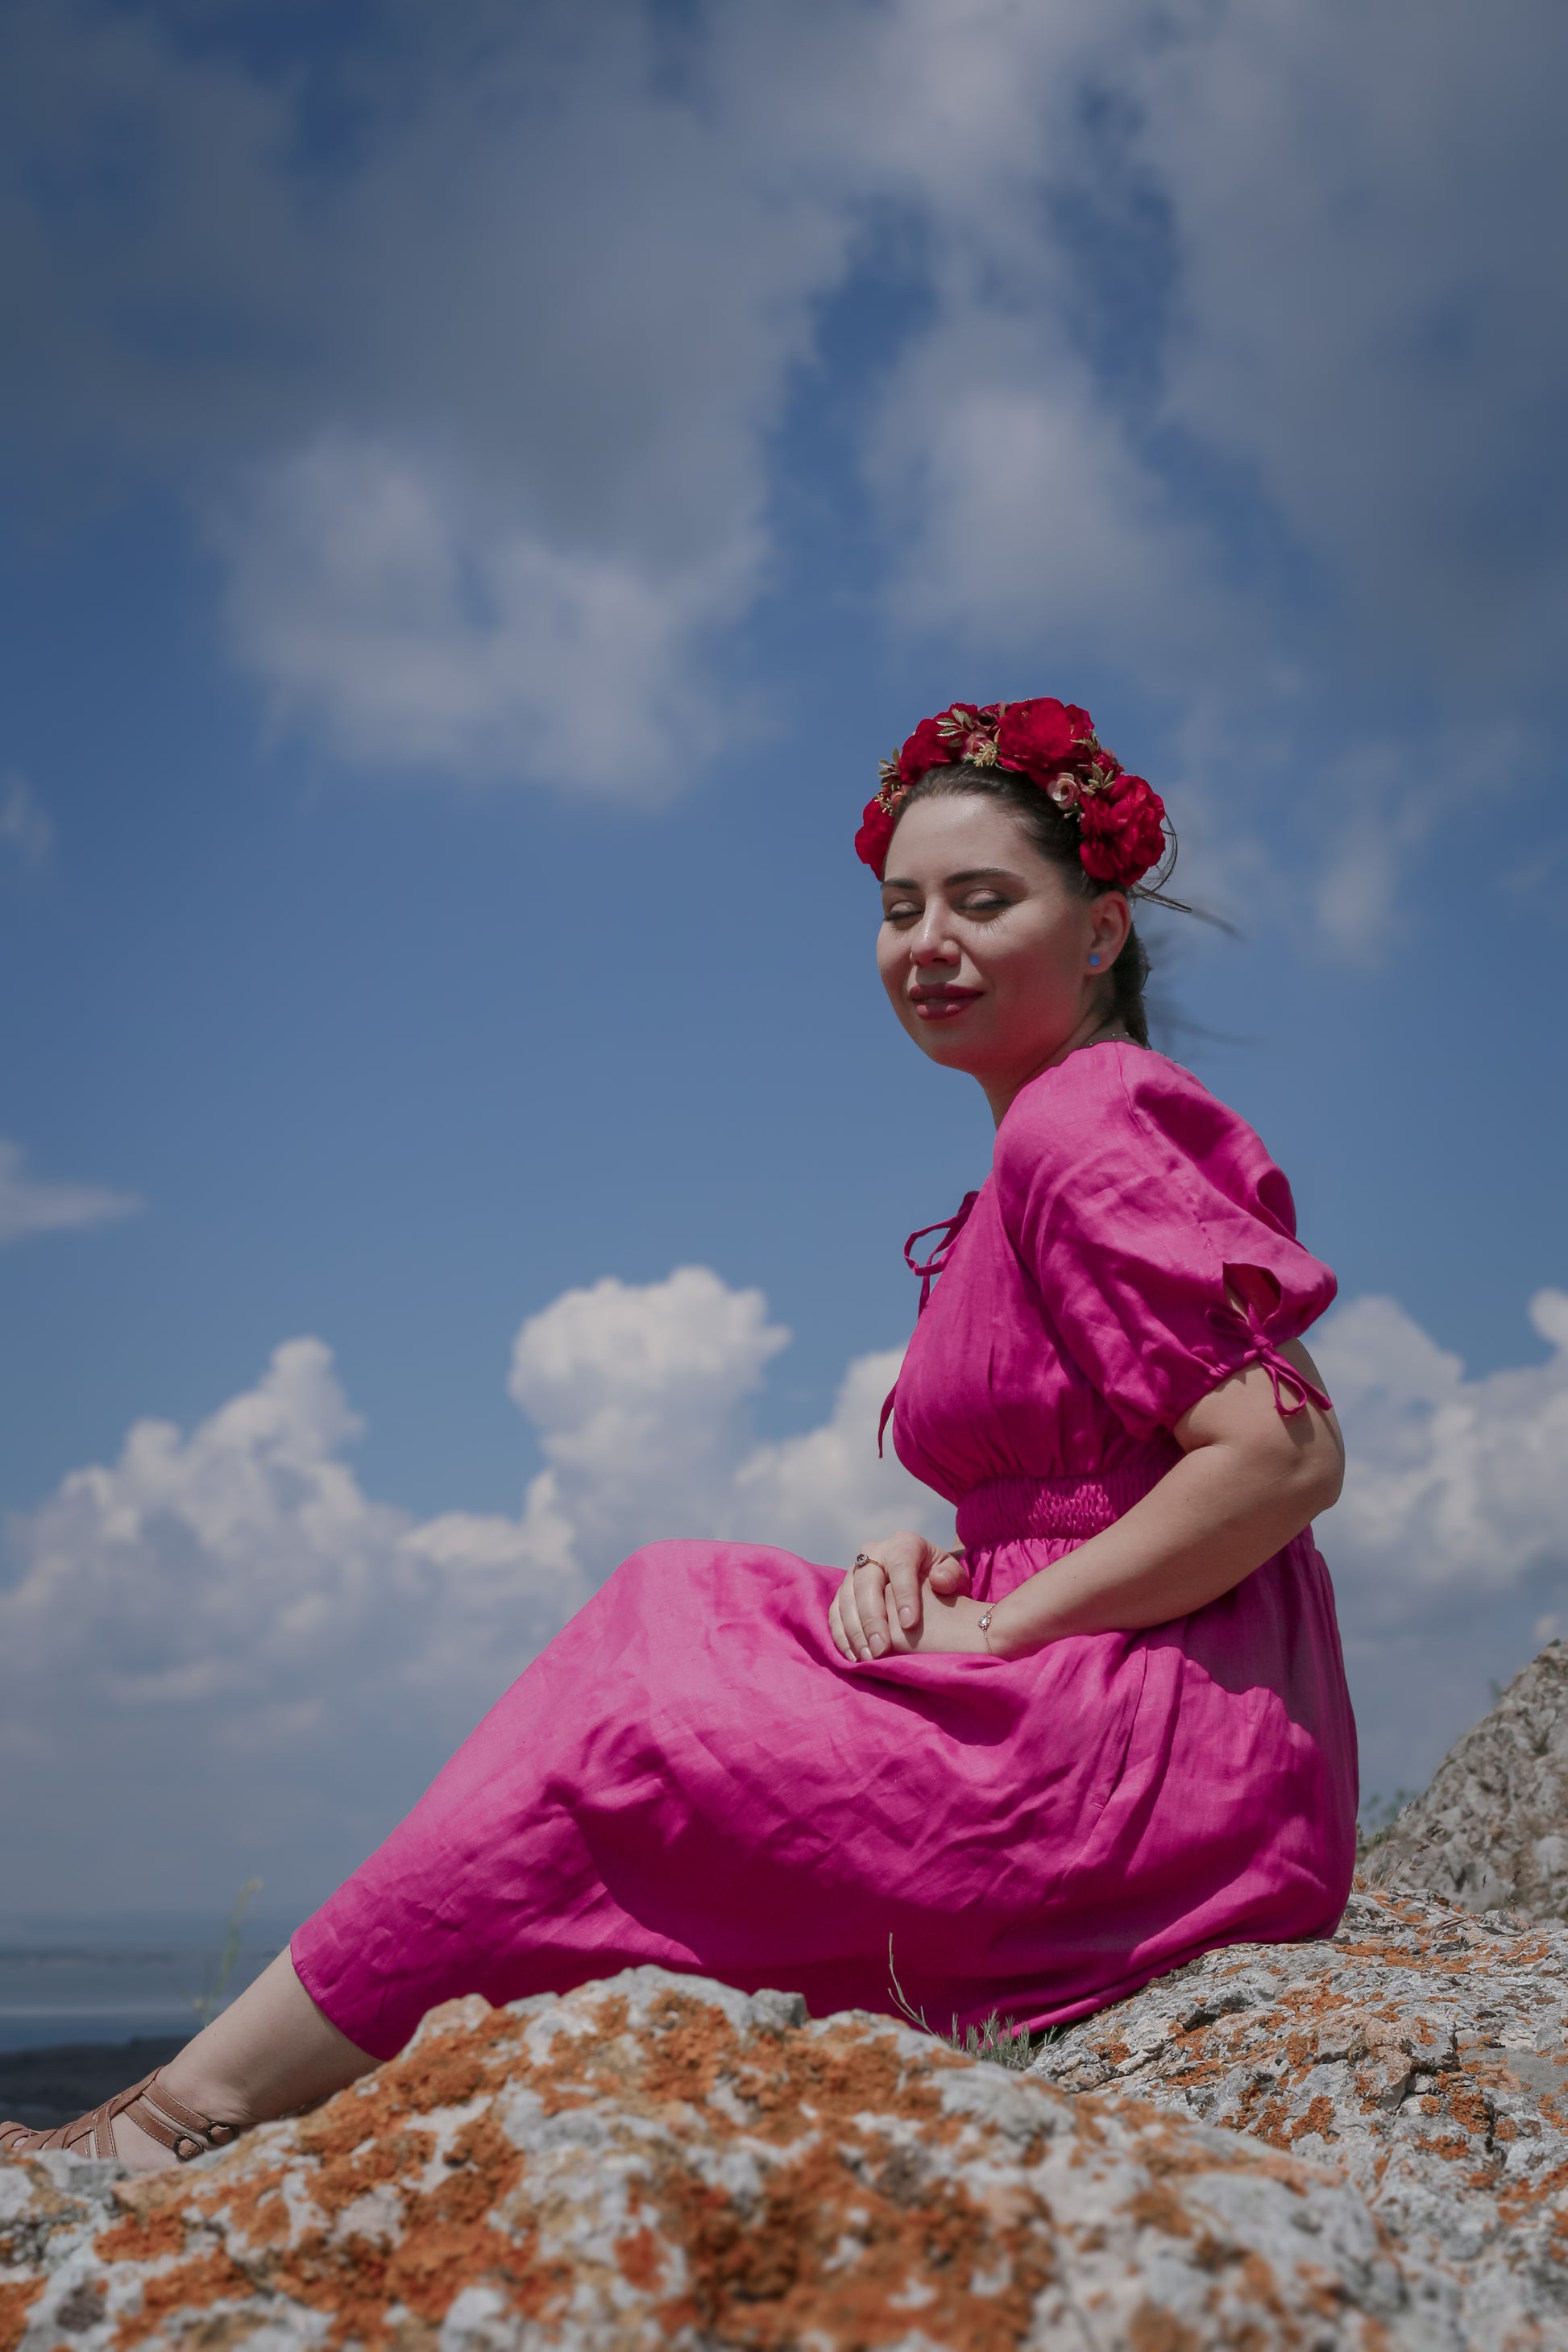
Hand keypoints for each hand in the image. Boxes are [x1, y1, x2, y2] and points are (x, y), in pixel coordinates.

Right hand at [829, 1532, 968, 1661]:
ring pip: (846, 1598)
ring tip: (868, 1657)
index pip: (901, 1566)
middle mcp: (875, 1552)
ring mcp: (855, 1571)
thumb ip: (952, 1575)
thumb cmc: (940, 1578)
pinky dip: (841, 1634)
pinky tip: (852, 1656)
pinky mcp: (843, 1590)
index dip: (904, 1595)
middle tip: (882, 1649)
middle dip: (873, 1618)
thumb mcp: (953, 1573)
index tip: (910, 1624)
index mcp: (903, 1544)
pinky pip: (835, 1611)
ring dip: (854, 1630)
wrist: (921, 1578)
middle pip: (867, 1582)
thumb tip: (938, 1581)